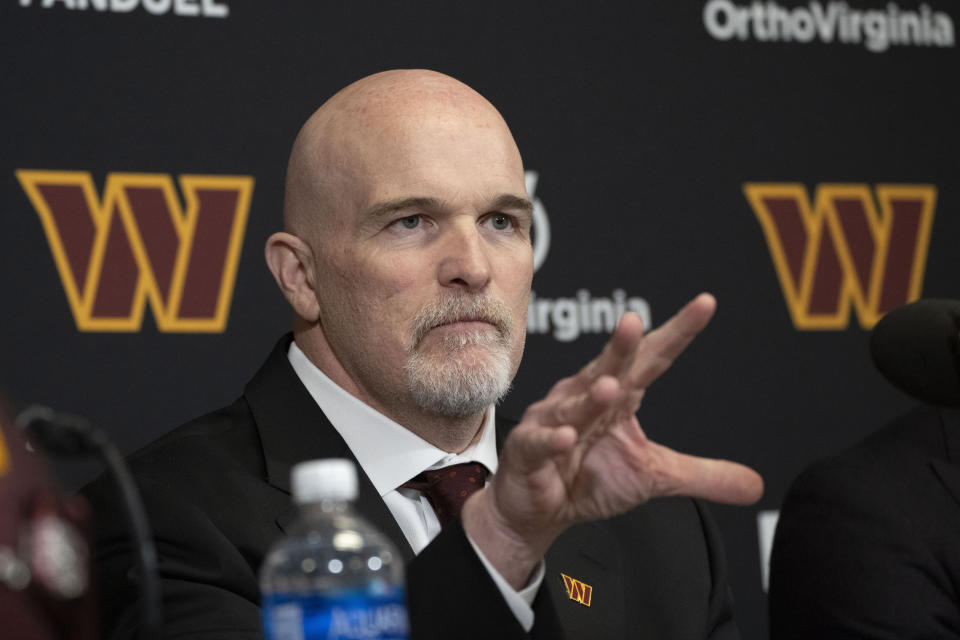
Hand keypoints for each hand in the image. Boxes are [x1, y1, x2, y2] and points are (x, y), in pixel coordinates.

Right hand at [462, 293, 763, 587]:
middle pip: (608, 367)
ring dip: (591, 399)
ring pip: (574, 405)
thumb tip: (757, 485)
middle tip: (634, 322)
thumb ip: (702, 475)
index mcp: (618, 394)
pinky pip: (540, 441)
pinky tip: (567, 436)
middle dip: (621, 346)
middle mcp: (583, 395)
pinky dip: (553, 439)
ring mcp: (552, 420)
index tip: (706, 304)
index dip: (678, 332)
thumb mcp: (655, 476)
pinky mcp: (527, 449)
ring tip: (611, 389)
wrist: (540, 511)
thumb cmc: (588, 479)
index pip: (653, 357)